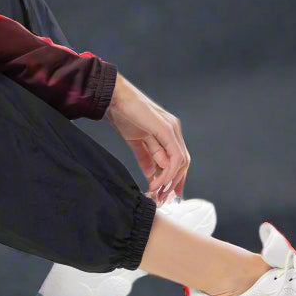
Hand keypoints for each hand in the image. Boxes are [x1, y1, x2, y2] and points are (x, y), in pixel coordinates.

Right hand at [104, 73, 190, 203]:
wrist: (113, 97)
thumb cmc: (122, 114)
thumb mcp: (135, 141)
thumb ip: (145, 157)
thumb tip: (150, 175)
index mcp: (168, 131)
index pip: (178, 159)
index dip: (175, 178)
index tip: (167, 194)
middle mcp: (174, 130)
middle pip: (182, 162)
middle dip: (173, 183)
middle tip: (162, 198)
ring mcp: (172, 129)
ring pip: (180, 162)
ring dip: (169, 180)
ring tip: (156, 192)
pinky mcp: (166, 129)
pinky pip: (174, 157)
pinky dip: (167, 173)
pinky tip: (156, 182)